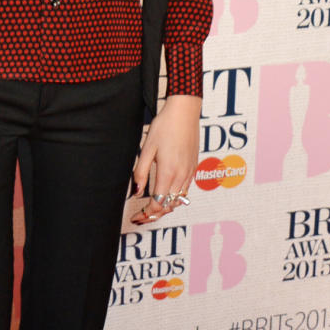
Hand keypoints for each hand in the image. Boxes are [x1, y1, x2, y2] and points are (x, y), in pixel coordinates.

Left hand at [131, 94, 200, 223]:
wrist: (184, 112)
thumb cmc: (165, 127)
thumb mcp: (147, 149)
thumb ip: (140, 173)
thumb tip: (135, 192)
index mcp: (168, 173)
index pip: (157, 205)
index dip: (146, 215)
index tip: (135, 217)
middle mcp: (181, 176)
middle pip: (168, 207)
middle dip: (154, 216)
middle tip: (140, 217)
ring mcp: (189, 172)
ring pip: (178, 201)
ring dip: (164, 208)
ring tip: (150, 209)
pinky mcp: (193, 167)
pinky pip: (185, 190)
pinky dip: (174, 198)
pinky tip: (164, 195)